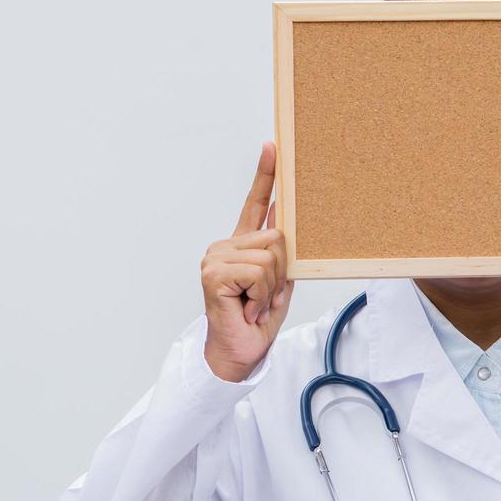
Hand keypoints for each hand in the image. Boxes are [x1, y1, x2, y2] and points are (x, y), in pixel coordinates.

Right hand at [200, 141, 293, 381]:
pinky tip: (247, 307)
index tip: (273, 147)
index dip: (266, 176)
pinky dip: (261, 294)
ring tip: (255, 303)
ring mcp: (216, 257)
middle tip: (264, 296)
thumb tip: (286, 223)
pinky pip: (258, 270)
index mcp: (242, 245)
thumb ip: (283, 254)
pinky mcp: (213, 272)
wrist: (239, 352)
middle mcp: (225, 246)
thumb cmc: (256, 320)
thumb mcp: (279, 282)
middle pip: (276, 236)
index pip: (255, 204)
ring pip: (269, 255)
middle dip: (281, 272)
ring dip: (271, 287)